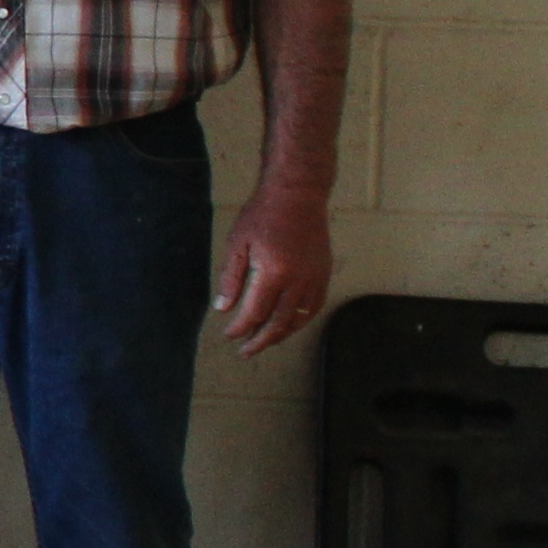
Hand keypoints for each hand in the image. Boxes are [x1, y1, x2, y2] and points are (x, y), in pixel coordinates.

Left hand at [213, 184, 333, 357]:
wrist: (297, 195)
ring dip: (280, 334)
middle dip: (260, 340)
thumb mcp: (237, 244)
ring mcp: (315, 278)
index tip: (229, 335)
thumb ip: (231, 279)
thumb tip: (222, 308)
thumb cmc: (262, 216)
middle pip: (279, 323)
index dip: (240, 328)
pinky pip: (314, 306)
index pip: (255, 312)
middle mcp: (298, 280)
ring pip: (298, 319)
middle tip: (245, 352)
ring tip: (264, 341)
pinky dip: (299, 320)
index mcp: (273, 273)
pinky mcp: (324, 274)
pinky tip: (287, 325)